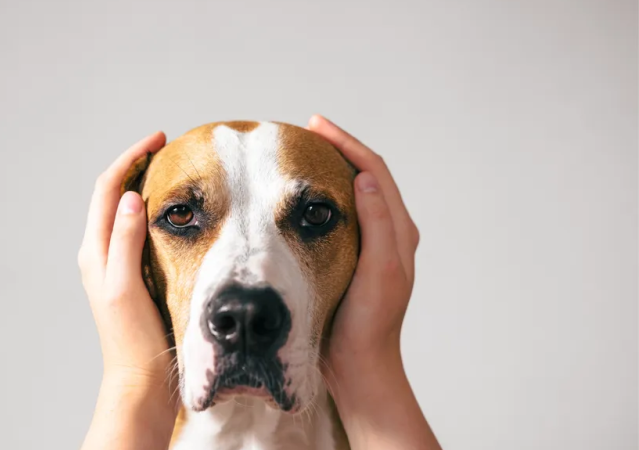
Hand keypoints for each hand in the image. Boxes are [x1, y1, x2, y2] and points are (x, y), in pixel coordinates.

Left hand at [78, 132, 175, 449]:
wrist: (139, 380)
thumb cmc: (134, 339)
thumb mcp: (127, 286)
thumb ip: (125, 241)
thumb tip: (130, 197)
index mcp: (95, 252)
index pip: (108, 189)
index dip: (130, 158)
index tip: (159, 139)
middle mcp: (99, 254)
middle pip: (112, 195)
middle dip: (135, 165)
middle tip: (166, 149)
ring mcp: (113, 265)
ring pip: (122, 211)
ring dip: (141, 186)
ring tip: (169, 171)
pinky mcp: (129, 276)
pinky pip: (134, 231)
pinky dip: (150, 211)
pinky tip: (172, 214)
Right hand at [308, 115, 439, 449]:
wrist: (360, 364)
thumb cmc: (369, 322)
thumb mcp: (380, 272)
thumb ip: (379, 225)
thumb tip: (365, 178)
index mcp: (399, 231)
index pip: (374, 171)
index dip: (347, 144)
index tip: (315, 126)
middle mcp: (389, 233)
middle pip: (366, 175)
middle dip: (339, 149)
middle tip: (306, 131)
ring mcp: (371, 244)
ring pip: (353, 193)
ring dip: (332, 169)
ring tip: (303, 154)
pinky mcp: (353, 256)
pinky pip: (339, 214)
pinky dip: (323, 196)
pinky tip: (301, 197)